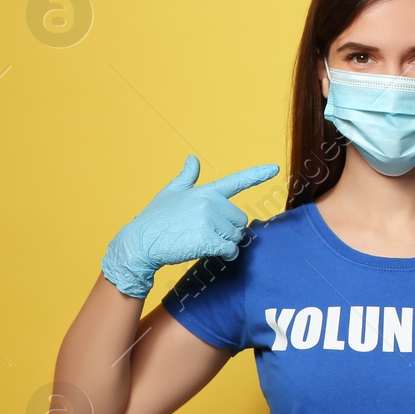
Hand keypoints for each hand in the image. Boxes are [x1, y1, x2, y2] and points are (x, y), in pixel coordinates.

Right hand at [100, 155, 278, 297]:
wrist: (139, 243)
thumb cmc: (154, 219)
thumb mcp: (170, 193)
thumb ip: (186, 177)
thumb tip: (193, 159)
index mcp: (205, 191)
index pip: (236, 181)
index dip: (257, 174)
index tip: (275, 168)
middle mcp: (210, 203)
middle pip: (240, 220)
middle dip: (229, 230)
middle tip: (205, 233)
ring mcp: (209, 221)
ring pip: (236, 236)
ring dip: (224, 243)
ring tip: (201, 241)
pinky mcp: (207, 240)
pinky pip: (230, 250)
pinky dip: (225, 255)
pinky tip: (210, 252)